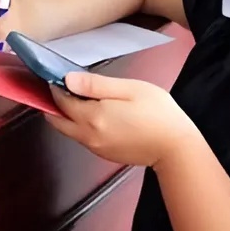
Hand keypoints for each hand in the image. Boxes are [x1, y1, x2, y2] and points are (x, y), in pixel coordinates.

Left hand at [47, 72, 201, 167]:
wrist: (175, 148)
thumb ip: (96, 84)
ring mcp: (95, 147)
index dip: (57, 87)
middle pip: (56, 120)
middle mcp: (88, 135)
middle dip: (54, 104)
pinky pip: (82, 138)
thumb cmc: (158, 115)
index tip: (59, 77)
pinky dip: (79, 126)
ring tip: (81, 99)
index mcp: (93, 116)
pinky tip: (95, 115)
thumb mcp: (130, 89)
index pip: (60, 101)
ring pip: (68, 130)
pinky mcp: (103, 154)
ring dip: (66, 116)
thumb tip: (69, 80)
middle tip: (62, 89)